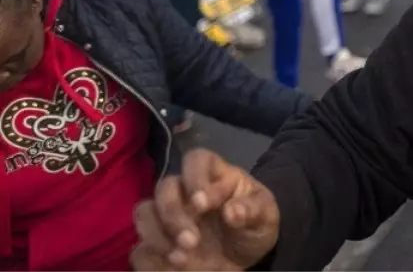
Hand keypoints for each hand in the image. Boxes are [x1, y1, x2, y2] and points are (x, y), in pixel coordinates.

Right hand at [131, 149, 279, 270]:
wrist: (246, 257)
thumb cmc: (255, 225)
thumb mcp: (265, 215)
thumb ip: (252, 210)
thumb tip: (232, 211)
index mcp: (215, 175)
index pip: (197, 160)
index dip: (195, 178)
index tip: (203, 204)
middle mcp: (185, 192)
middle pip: (165, 187)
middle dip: (173, 213)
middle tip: (191, 240)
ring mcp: (168, 218)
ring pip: (144, 213)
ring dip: (157, 235)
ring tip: (181, 258)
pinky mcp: (157, 244)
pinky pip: (140, 249)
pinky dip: (151, 259)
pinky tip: (172, 268)